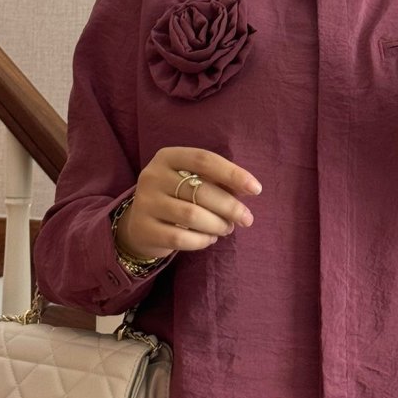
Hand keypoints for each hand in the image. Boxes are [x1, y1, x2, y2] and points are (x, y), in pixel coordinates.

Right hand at [114, 147, 260, 258]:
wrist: (140, 223)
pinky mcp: (144, 229)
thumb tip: (249, 189)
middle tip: (246, 218)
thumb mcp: (192, 181)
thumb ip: (218, 181)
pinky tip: (210, 238)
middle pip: (200, 191)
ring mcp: (145, 202)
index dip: (232, 173)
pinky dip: (202, 240)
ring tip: (228, 228)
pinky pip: (180, 238)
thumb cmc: (177, 197)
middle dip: (230, 207)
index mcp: (167, 157)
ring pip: (191, 215)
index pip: (204, 160)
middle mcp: (153, 176)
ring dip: (218, 224)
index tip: (256, 189)